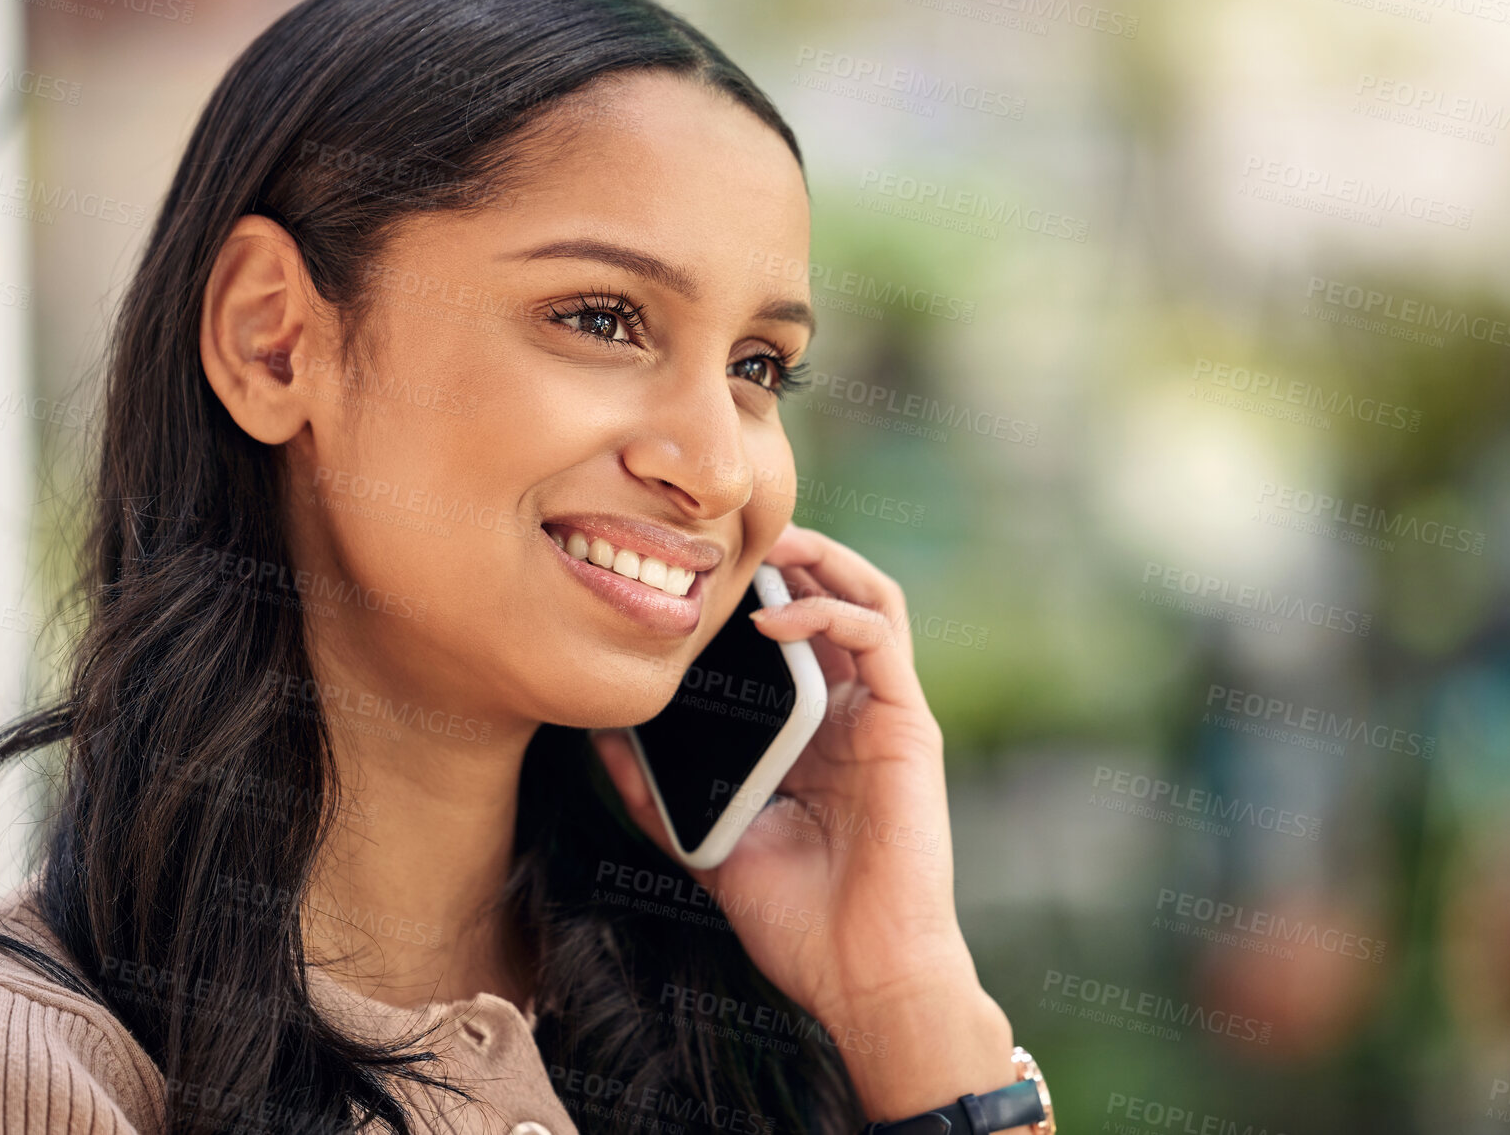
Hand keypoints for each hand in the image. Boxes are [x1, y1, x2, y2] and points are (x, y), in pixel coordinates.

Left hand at [592, 522, 1026, 1122]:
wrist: (863, 977)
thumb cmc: (797, 922)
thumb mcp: (709, 844)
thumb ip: (660, 792)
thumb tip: (601, 739)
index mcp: (812, 736)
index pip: (790, 637)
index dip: (752, 594)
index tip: (692, 572)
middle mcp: (852, 714)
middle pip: (832, 599)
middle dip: (788, 553)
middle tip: (728, 532)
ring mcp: (884, 714)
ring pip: (868, 597)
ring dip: (821, 558)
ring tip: (766, 542)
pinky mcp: (909, 723)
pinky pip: (879, 637)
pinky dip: (830, 609)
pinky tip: (777, 616)